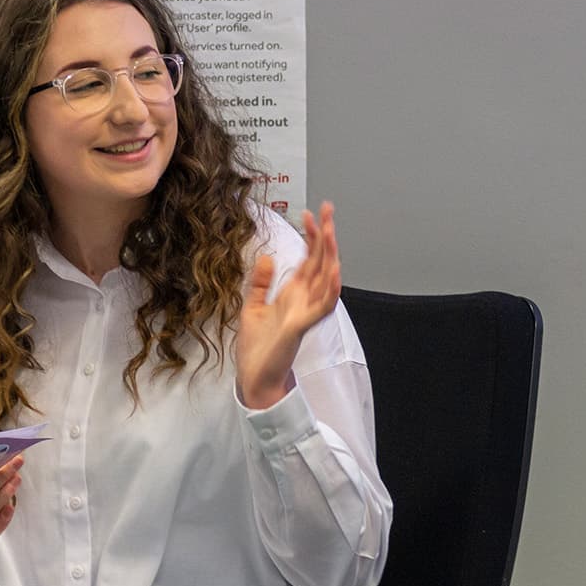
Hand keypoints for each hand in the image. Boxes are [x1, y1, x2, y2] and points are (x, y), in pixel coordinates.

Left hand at [235, 202, 342, 408]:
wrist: (254, 376)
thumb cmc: (257, 347)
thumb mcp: (252, 307)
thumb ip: (260, 283)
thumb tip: (267, 257)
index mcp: (293, 294)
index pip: (308, 259)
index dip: (310, 236)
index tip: (309, 214)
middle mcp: (304, 300)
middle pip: (320, 261)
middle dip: (325, 236)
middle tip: (328, 210)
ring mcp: (306, 312)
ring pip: (326, 278)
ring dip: (330, 255)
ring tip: (331, 231)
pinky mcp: (302, 326)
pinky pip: (323, 305)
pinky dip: (331, 289)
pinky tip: (333, 271)